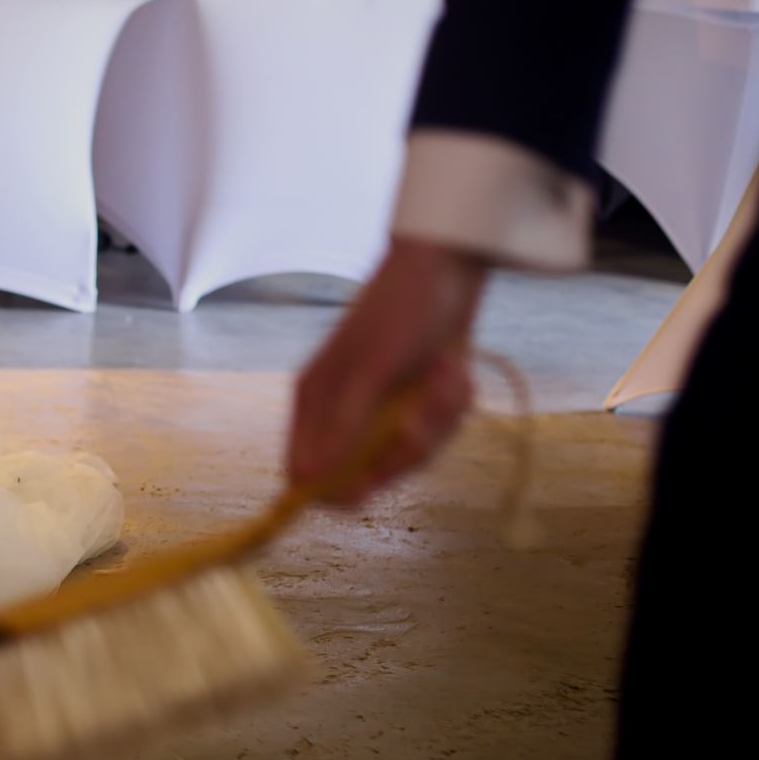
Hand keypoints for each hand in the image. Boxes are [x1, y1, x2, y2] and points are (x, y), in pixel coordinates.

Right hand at [287, 238, 488, 504]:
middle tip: (420, 414)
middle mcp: (344, 412)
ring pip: (412, 455)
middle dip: (404, 448)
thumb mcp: (373, 369)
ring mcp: (383, 410)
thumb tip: (307, 481)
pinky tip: (453, 371)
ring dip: (438, 420)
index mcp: (315, 402)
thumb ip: (343, 426)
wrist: (452, 270)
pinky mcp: (416, 405)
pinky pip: (437, 434)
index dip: (333, 489)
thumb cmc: (402, 309)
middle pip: (367, 473)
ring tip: (444, 375)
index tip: (369, 487)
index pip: (304, 473)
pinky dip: (452, 406)